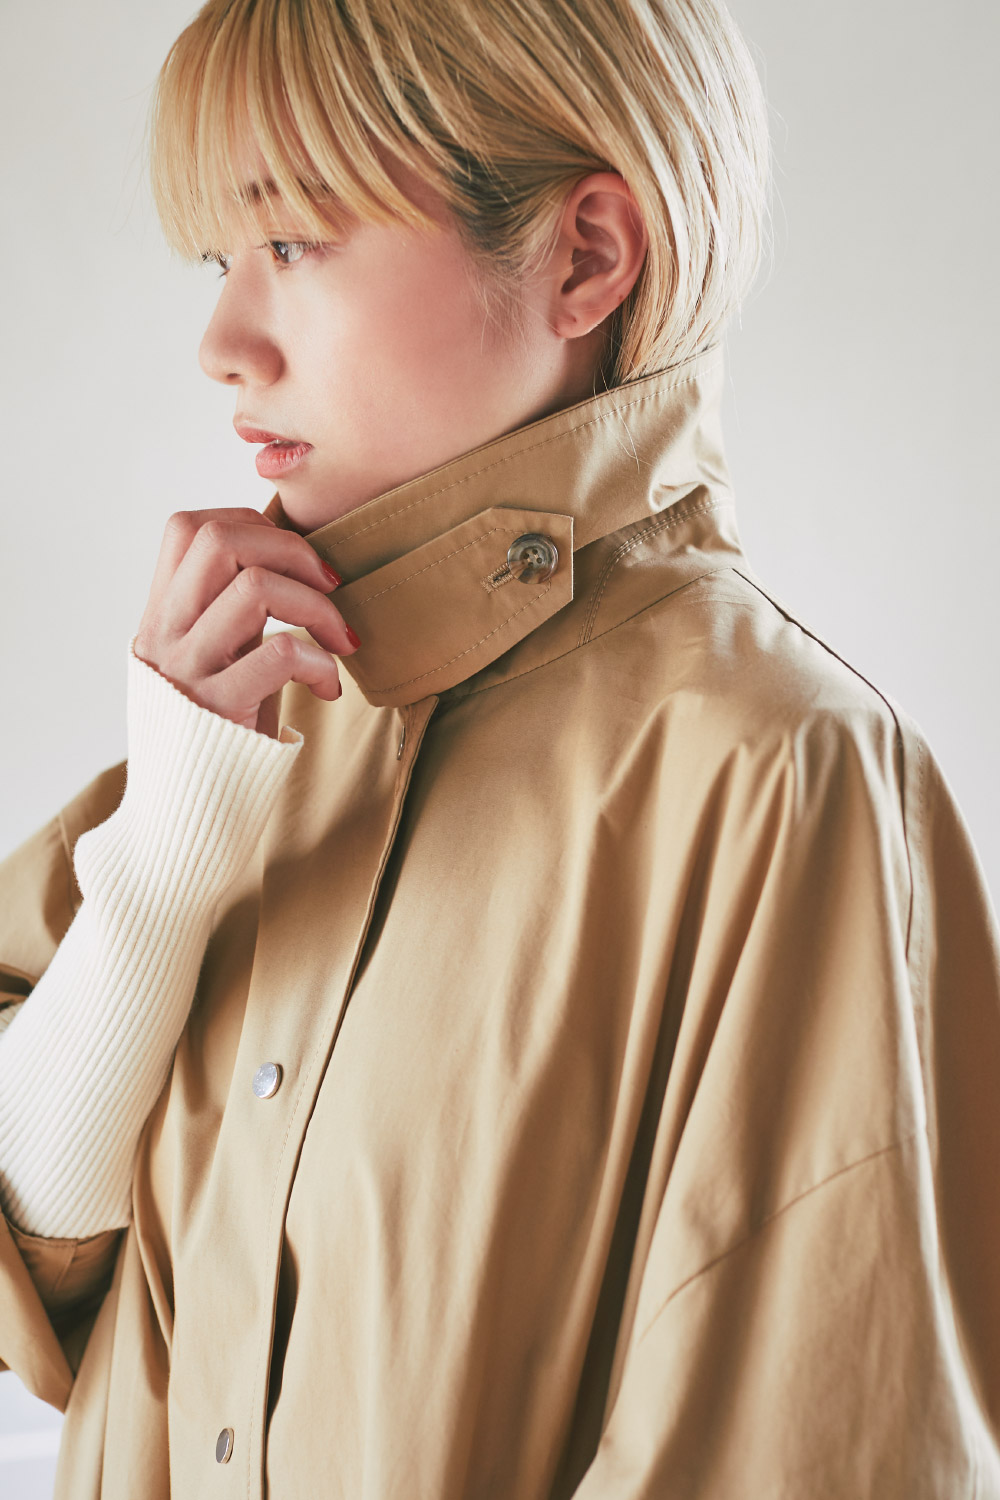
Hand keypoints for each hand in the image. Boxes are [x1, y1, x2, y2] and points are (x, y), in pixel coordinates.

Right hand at [132, 507, 357, 737]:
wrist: (182, 824)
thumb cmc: (217, 738)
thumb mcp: (214, 663)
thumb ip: (231, 616)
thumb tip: (293, 561)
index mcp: (160, 617)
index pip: (186, 528)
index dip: (249, 523)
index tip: (293, 559)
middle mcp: (164, 636)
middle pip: (219, 540)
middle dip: (292, 549)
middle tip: (331, 584)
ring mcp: (187, 671)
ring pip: (254, 587)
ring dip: (316, 604)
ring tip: (339, 638)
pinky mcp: (218, 710)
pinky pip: (279, 652)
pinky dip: (320, 660)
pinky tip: (328, 686)